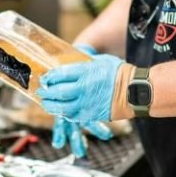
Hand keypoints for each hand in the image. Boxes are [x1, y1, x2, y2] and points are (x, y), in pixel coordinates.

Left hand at [47, 43, 111, 157]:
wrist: (134, 91)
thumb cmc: (118, 73)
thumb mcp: (99, 60)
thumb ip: (84, 62)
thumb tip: (73, 60)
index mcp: (84, 72)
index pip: (60, 74)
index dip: (50, 77)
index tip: (44, 77)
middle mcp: (83, 89)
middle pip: (58, 92)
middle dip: (46, 92)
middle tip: (41, 90)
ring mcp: (86, 104)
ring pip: (62, 107)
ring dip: (51, 105)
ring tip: (45, 102)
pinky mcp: (90, 115)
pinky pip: (72, 116)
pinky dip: (63, 113)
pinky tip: (59, 111)